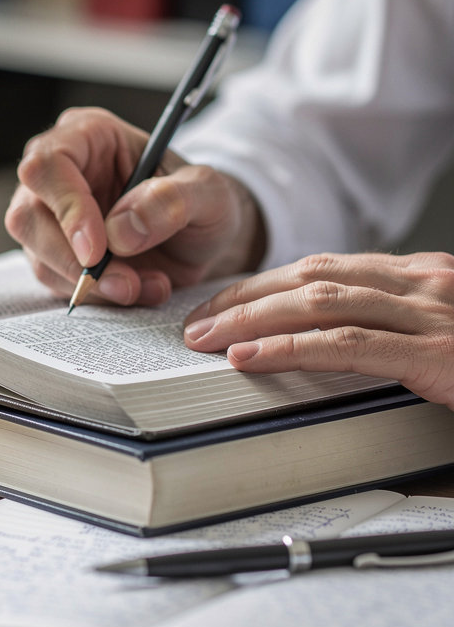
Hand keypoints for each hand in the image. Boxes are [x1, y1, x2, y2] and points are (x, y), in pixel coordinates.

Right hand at [4, 107, 265, 304]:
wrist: (202, 236)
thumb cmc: (201, 200)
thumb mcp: (210, 192)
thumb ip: (173, 200)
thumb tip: (121, 230)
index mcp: (88, 135)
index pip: (48, 164)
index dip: (66, 207)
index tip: (97, 250)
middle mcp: (59, 173)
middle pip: (27, 216)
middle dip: (74, 260)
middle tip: (126, 284)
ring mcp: (50, 216)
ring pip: (39, 256)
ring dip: (92, 285)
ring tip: (147, 286)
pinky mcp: (55, 254)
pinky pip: (57, 283)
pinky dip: (98, 297)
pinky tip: (138, 289)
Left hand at [183, 252, 453, 408]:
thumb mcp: (443, 333)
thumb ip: (392, 328)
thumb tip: (325, 343)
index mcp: (421, 276)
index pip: (323, 269)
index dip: (263, 285)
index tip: (221, 305)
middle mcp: (424, 282)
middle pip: (310, 278)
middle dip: (244, 299)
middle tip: (198, 323)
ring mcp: (431, 313)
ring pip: (318, 303)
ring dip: (251, 319)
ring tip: (207, 339)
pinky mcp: (438, 353)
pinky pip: (346, 346)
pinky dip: (290, 349)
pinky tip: (249, 357)